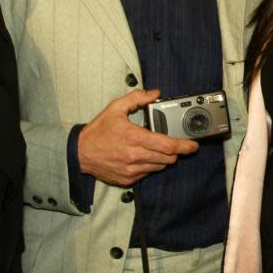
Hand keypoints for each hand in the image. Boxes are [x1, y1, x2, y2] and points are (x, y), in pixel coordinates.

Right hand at [78, 89, 198, 185]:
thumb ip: (136, 98)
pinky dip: (150, 166)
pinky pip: (147, 174)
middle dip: (175, 152)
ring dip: (162, 159)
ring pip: (159, 166)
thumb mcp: (115, 108)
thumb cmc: (98, 131)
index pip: (167, 145)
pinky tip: (142, 157)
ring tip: (154, 149)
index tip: (193, 145)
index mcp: (134, 137)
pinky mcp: (127, 180)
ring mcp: (131, 170)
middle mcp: (134, 156)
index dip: (184, 146)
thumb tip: (154, 93)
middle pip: (168, 158)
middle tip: (174, 145)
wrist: (79, 153)